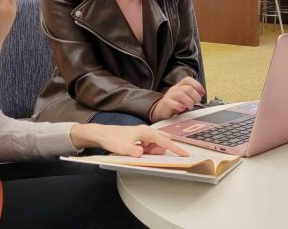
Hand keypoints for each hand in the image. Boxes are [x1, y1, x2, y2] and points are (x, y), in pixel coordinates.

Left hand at [70, 124, 188, 157]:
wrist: (102, 134)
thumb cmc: (112, 139)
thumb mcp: (122, 148)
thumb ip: (133, 151)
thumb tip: (142, 153)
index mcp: (145, 132)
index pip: (165, 141)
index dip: (176, 148)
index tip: (185, 154)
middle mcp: (146, 131)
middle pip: (163, 140)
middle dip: (162, 150)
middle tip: (151, 155)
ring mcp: (143, 133)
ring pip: (157, 142)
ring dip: (154, 150)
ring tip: (140, 152)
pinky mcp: (140, 136)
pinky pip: (150, 143)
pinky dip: (149, 149)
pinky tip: (139, 150)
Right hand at [151, 77, 204, 121]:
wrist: (161, 111)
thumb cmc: (174, 104)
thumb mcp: (184, 98)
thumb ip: (191, 96)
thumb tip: (201, 96)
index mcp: (179, 86)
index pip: (188, 80)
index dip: (197, 85)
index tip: (202, 93)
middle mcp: (174, 89)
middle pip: (188, 88)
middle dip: (195, 96)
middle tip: (196, 102)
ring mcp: (169, 95)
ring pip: (181, 94)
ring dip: (189, 101)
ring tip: (190, 107)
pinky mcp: (165, 103)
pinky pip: (172, 102)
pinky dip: (179, 105)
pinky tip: (182, 109)